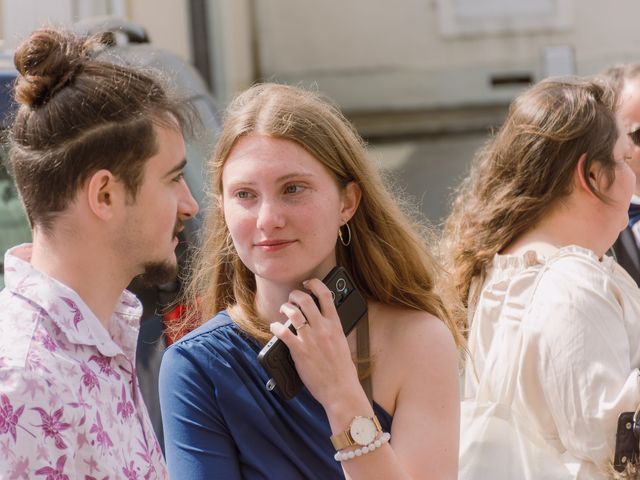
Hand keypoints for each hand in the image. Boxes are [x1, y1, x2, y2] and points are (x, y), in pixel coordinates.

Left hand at [269, 278, 363, 409]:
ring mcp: (310, 339)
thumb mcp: (342, 344)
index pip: (326, 295)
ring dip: (285, 308)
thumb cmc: (343, 371)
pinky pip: (283, 332)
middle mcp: (323, 328)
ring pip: (293, 312)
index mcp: (335, 325)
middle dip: (295, 295)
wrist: (341, 390)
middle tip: (292, 298)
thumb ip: (332, 331)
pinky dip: (276, 327)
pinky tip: (275, 328)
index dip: (315, 284)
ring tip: (283, 310)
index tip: (308, 283)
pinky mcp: (299, 351)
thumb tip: (324, 324)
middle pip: (305, 300)